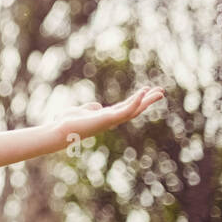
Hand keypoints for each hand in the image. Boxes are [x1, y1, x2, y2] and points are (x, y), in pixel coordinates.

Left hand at [50, 85, 165, 152]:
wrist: (60, 131)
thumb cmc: (66, 123)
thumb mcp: (80, 111)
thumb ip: (90, 108)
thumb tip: (96, 106)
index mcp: (105, 116)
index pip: (125, 107)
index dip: (136, 99)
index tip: (146, 90)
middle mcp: (111, 119)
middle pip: (134, 108)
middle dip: (148, 100)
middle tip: (161, 91)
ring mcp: (111, 120)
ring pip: (134, 110)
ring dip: (147, 101)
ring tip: (160, 91)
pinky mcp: (108, 119)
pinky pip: (125, 110)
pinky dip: (134, 101)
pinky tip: (143, 92)